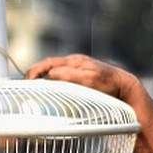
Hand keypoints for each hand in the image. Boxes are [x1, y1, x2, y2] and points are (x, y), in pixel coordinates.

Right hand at [25, 54, 141, 103]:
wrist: (126, 86)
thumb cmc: (109, 83)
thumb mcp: (89, 79)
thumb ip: (69, 75)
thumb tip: (49, 74)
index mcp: (74, 61)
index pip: (48, 64)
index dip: (35, 72)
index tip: (27, 81)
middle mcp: (74, 63)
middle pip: (49, 66)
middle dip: (35, 74)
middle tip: (26, 85)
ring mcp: (78, 70)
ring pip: (54, 72)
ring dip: (43, 78)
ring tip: (34, 89)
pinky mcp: (81, 78)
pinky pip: (61, 78)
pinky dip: (52, 82)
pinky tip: (50, 91)